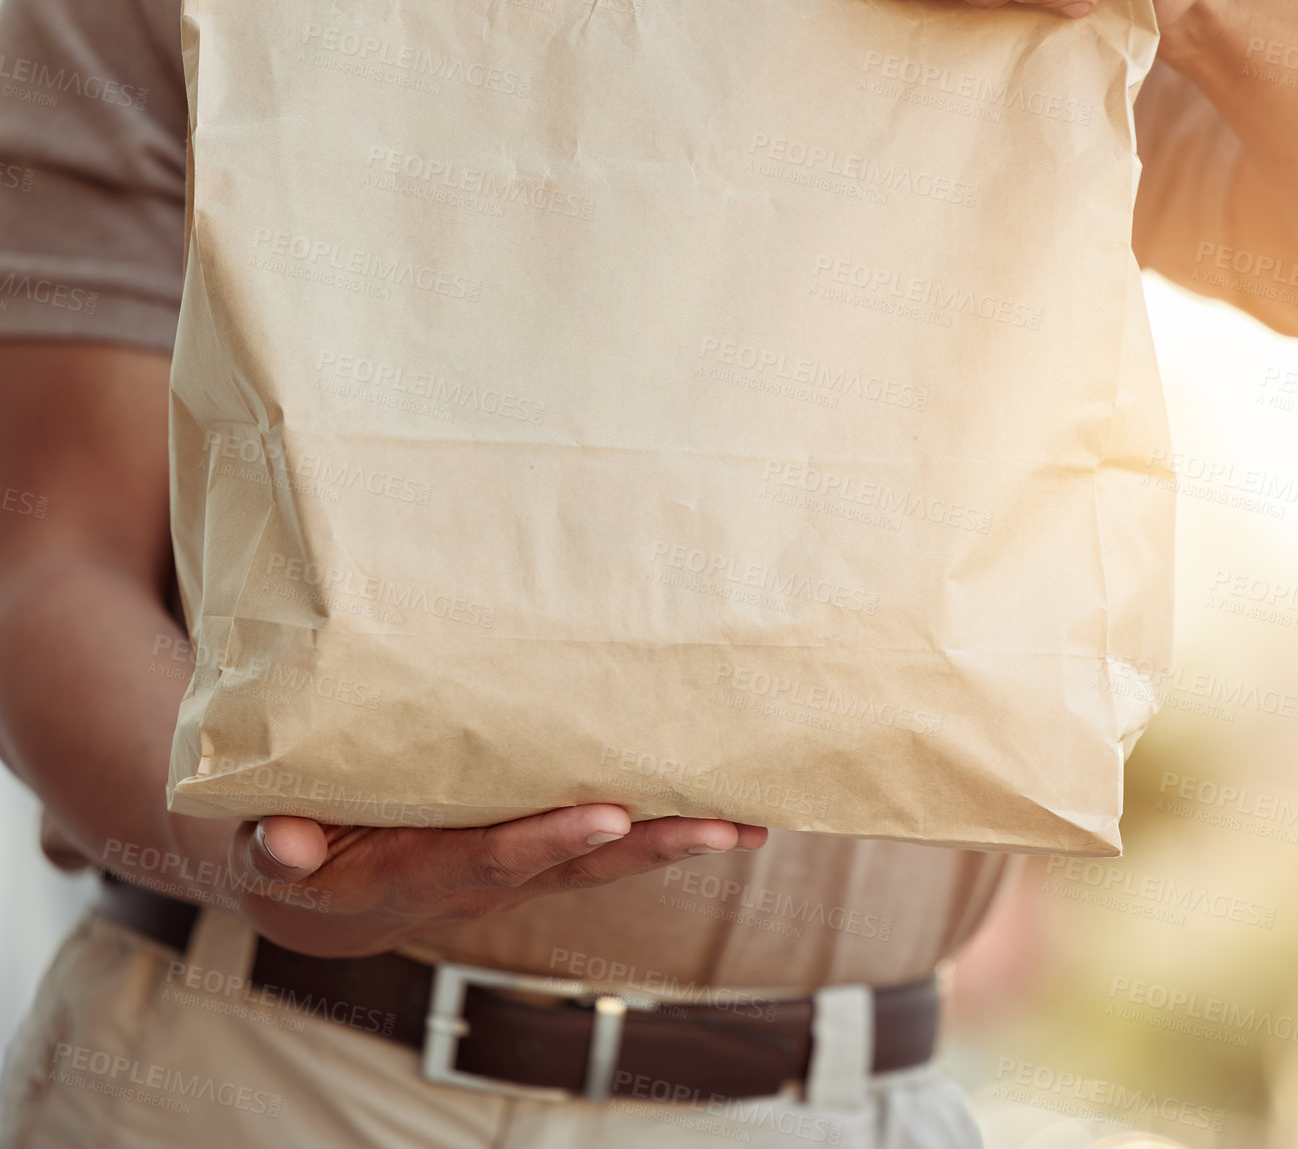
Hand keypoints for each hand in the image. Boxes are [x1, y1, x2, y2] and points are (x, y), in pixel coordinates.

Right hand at [227, 805, 766, 957]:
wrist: (329, 883)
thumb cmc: (303, 844)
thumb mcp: (274, 845)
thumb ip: (278, 845)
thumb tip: (287, 846)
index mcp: (420, 873)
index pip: (493, 859)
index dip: (547, 841)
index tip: (607, 815)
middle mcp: (486, 880)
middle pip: (581, 869)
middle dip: (654, 849)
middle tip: (726, 825)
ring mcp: (519, 867)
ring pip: (610, 861)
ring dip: (680, 843)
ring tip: (754, 820)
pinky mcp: (536, 848)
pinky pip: (608, 842)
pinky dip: (664, 829)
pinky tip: (724, 806)